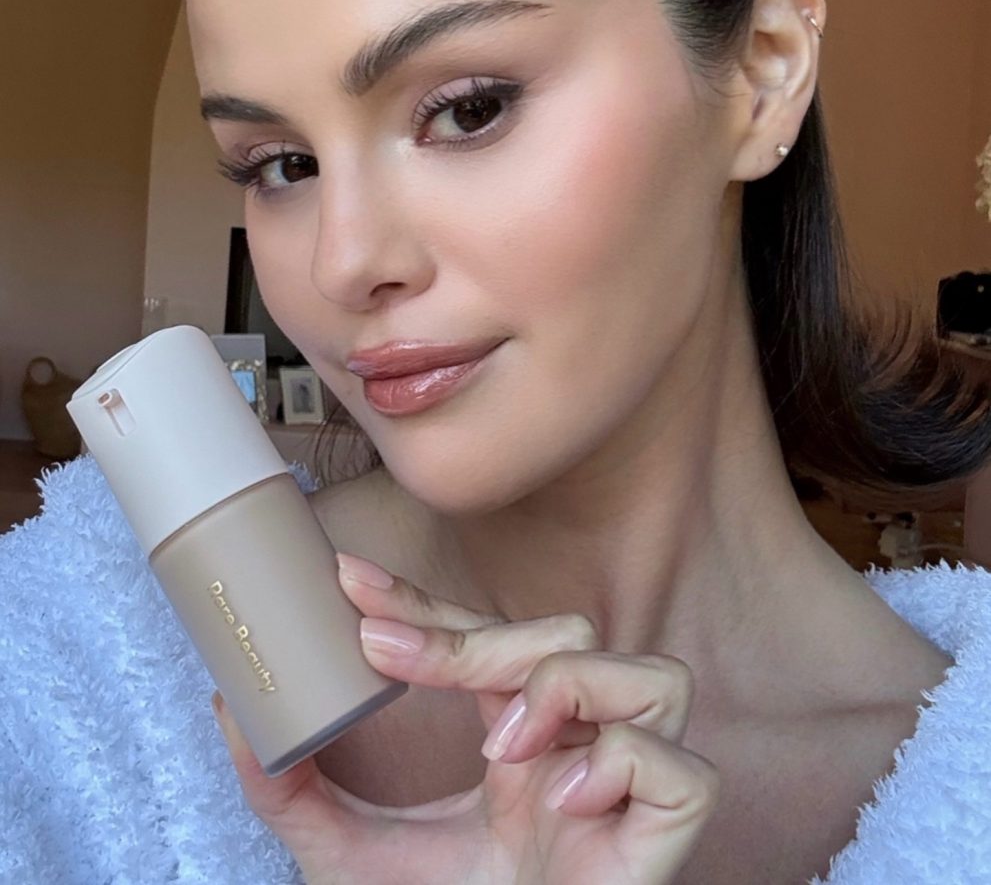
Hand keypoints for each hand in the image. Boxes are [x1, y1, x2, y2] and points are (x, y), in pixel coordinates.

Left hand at [210, 553, 720, 884]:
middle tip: (391, 661)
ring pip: (653, 676)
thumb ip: (290, 792)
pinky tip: (565, 799)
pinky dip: (625, 764)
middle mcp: (580, 747)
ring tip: (501, 746)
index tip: (348, 577)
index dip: (424, 603)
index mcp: (518, 738)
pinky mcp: (666, 840)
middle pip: (571, 635)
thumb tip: (232, 708)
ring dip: (570, 687)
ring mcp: (629, 790)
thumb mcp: (346, 855)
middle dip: (481, 639)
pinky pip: (682, 769)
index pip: (485, 640)